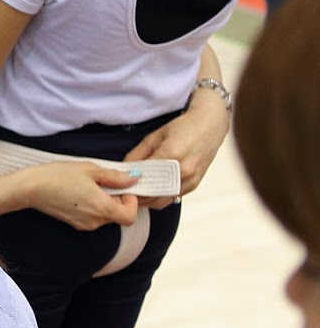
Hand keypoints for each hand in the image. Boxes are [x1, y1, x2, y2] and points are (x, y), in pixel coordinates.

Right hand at [22, 161, 139, 230]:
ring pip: (104, 216)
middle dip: (115, 199)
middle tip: (102, 182)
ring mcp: (83, 224)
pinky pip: (91, 216)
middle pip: (117, 215)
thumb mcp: (90, 169)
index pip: (130, 216)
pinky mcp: (73, 224)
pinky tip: (78, 192)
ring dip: (102, 202)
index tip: (122, 188)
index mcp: (102, 208)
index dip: (131, 202)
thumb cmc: (58, 176)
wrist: (30, 188)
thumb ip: (115, 177)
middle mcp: (95, 221)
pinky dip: (91, 206)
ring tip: (87, 185)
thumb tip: (133, 179)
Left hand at [124, 93, 228, 207]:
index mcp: (170, 155)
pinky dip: (159, 198)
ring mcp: (191, 179)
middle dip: (135, 197)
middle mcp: (183, 171)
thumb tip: (124, 171)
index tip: (117, 188)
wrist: (210, 126)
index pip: (142, 179)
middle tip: (122, 194)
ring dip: (146, 201)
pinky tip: (149, 193)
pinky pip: (172, 198)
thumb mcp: (154, 137)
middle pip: (151, 194)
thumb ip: (137, 155)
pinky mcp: (195, 184)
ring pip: (161, 201)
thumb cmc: (181, 128)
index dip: (128, 186)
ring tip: (134, 194)